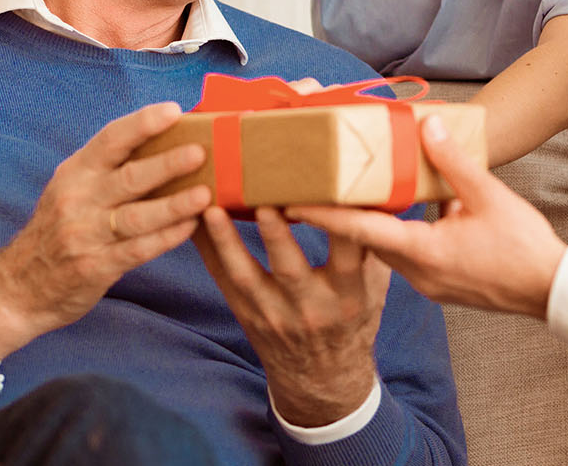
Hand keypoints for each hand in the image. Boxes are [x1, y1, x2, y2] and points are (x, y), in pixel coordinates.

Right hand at [0, 102, 212, 363]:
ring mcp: (86, 234)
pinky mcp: (95, 266)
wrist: (19, 286)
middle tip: (200, 152)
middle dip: (167, 164)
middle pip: (129, 177)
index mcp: (75, 172)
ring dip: (173, 205)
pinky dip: (166, 238)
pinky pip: (138, 250)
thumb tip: (164, 141)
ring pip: (137, 216)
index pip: (110, 139)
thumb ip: (107, 169)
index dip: (142, 123)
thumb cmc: (59, 228)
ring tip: (204, 193)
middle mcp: (78, 199)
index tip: (174, 111)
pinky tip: (191, 227)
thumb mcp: (71, 189)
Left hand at [194, 206, 389, 426]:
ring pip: (245, 275)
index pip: (347, 255)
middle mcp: (311, 306)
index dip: (337, 225)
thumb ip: (372, 246)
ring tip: (212, 209)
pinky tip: (192, 221)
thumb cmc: (352, 318)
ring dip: (227, 242)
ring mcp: (274, 313)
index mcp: (349, 295)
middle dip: (276, 236)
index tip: (326, 193)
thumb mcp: (375, 288)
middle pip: (290, 269)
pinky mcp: (247, 313)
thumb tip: (369, 192)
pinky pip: (223, 279)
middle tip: (263, 203)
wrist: (322, 376)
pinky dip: (207, 250)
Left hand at [289, 115, 566, 319]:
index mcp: (424, 252)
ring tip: (352, 198)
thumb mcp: (489, 197)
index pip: (361, 230)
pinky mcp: (441, 285)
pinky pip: (407, 257)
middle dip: (341, 216)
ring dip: (370, 226)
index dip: (324, 214)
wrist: (552, 291)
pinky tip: (406, 215)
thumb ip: (454, 162)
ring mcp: (429, 283)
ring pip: (387, 249)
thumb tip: (428, 127)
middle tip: (312, 192)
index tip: (292, 203)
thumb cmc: (524, 248)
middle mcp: (419, 272)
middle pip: (368, 240)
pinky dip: (396, 236)